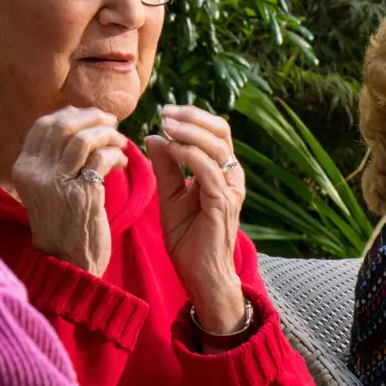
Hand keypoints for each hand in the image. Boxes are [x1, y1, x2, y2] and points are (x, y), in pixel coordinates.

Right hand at [7, 107, 129, 275]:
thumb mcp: (47, 188)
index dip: (70, 114)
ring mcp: (57, 183)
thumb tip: (77, 124)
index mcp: (24, 168)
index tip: (90, 116)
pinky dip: (116, 154)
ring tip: (120, 141)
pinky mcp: (83, 195)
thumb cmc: (63, 223)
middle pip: (63, 126)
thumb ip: (55, 160)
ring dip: (107, 134)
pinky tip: (123, 161)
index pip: (43, 125)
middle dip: (92, 117)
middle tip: (111, 121)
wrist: (67, 262)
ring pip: (84, 139)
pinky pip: (102, 159)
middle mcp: (36, 173)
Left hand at [142, 103, 247, 334]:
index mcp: (221, 173)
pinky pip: (209, 171)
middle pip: (221, 133)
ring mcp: (230, 190)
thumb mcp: (170, 196)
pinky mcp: (223, 204)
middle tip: (165, 112)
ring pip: (217, 147)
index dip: (193, 117)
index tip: (165, 111)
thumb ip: (166, 168)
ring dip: (189, 132)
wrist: (200, 274)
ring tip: (167, 125)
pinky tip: (172, 149)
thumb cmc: (188, 239)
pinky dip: (190, 155)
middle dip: (192, 118)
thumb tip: (154, 136)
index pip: (215, 133)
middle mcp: (231, 178)